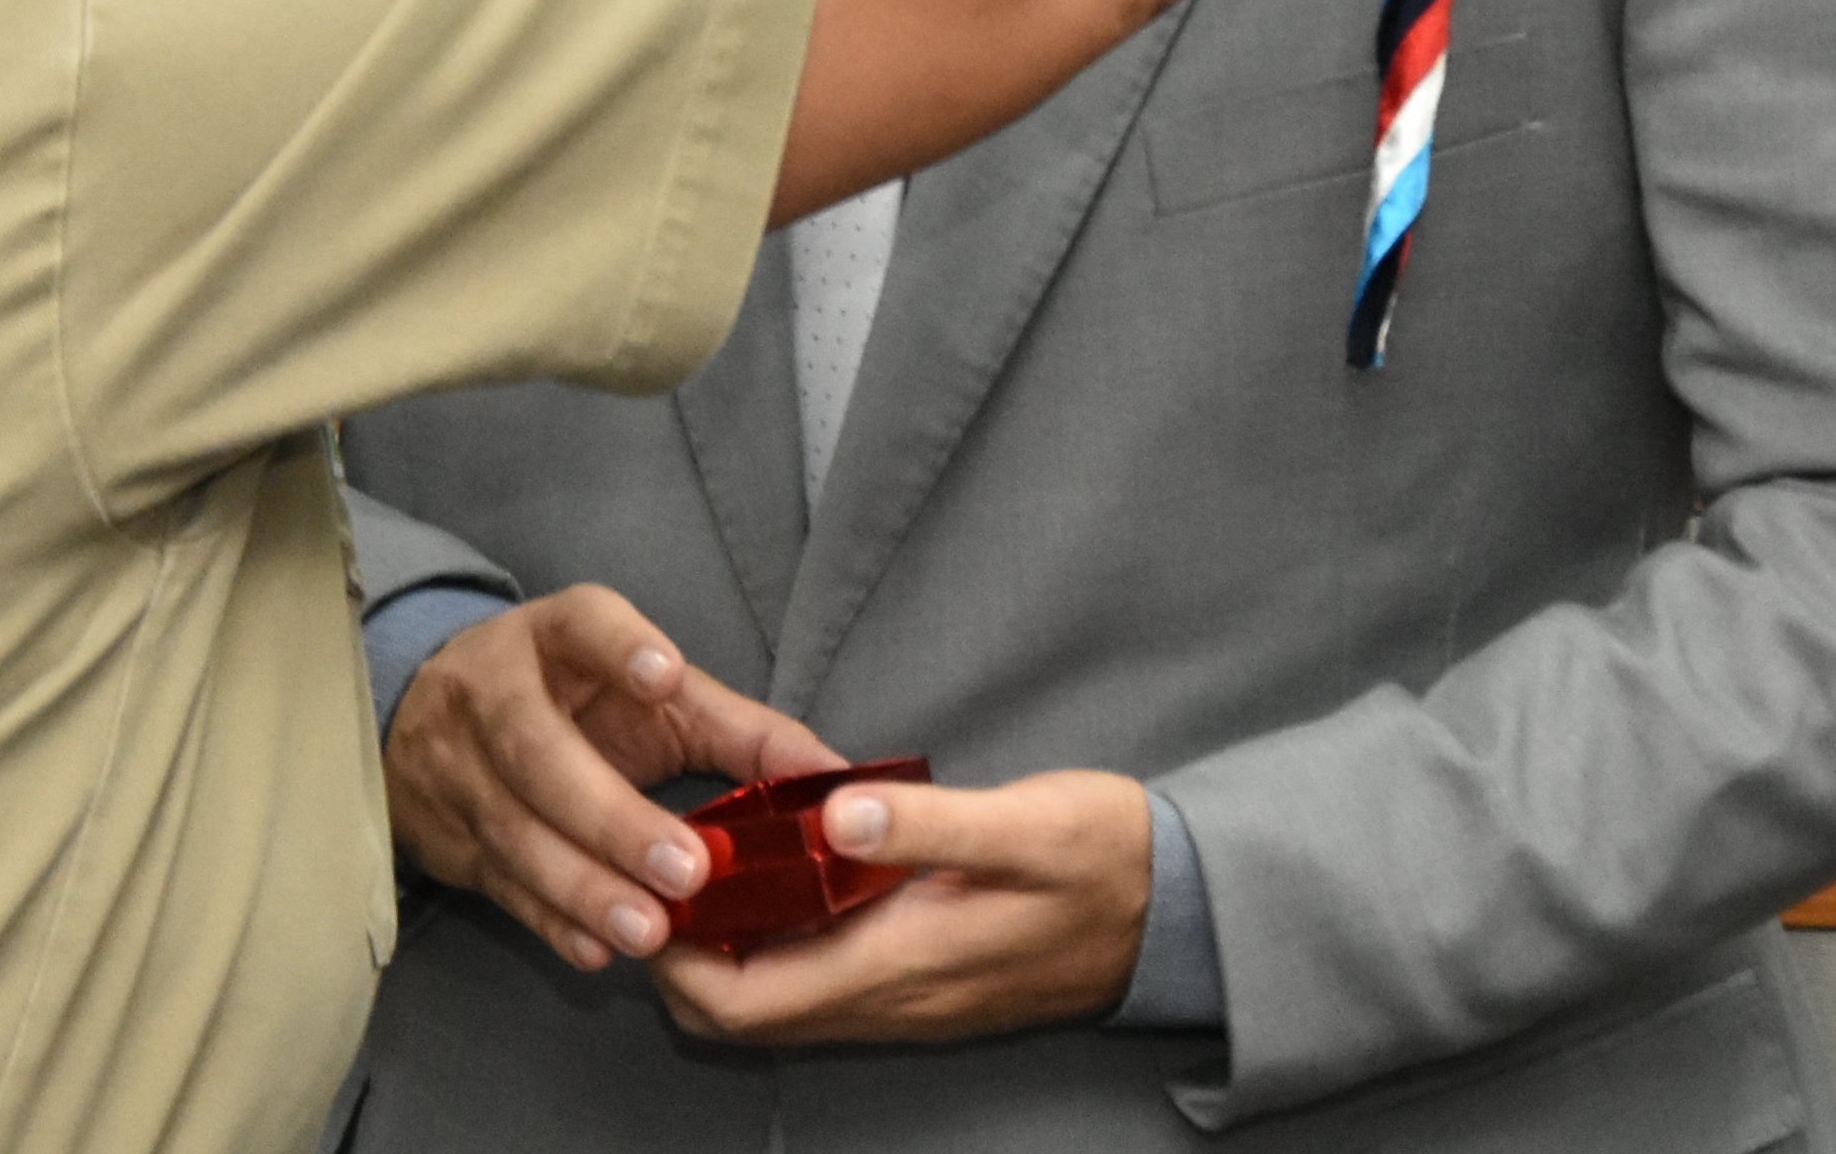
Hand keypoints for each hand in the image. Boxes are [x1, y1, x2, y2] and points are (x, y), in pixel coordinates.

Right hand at [386, 585, 838, 972]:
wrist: (433, 722)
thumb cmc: (574, 703)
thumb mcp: (651, 697)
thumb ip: (741, 733)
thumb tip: (839, 779)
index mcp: (553, 638)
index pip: (580, 625)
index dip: (618, 648)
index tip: (665, 676)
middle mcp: (493, 693)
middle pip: (540, 752)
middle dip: (613, 816)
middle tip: (688, 870)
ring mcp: (458, 767)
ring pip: (515, 829)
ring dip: (584, 886)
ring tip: (651, 931)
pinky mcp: (447, 836)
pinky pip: (497, 883)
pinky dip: (548, 920)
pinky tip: (598, 949)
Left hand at [647, 767, 1155, 1046]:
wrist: (1179, 911)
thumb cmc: (1106, 859)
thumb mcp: (1025, 824)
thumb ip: (927, 825)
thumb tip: (830, 817)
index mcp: (899, 965)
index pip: (744, 1004)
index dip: (678, 962)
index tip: (656, 890)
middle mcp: (891, 1002)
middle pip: (744, 1018)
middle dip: (686, 960)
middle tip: (667, 873)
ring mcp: (906, 1002)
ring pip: (779, 1006)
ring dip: (730, 953)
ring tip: (709, 867)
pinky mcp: (923, 984)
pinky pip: (820, 989)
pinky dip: (777, 948)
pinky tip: (779, 880)